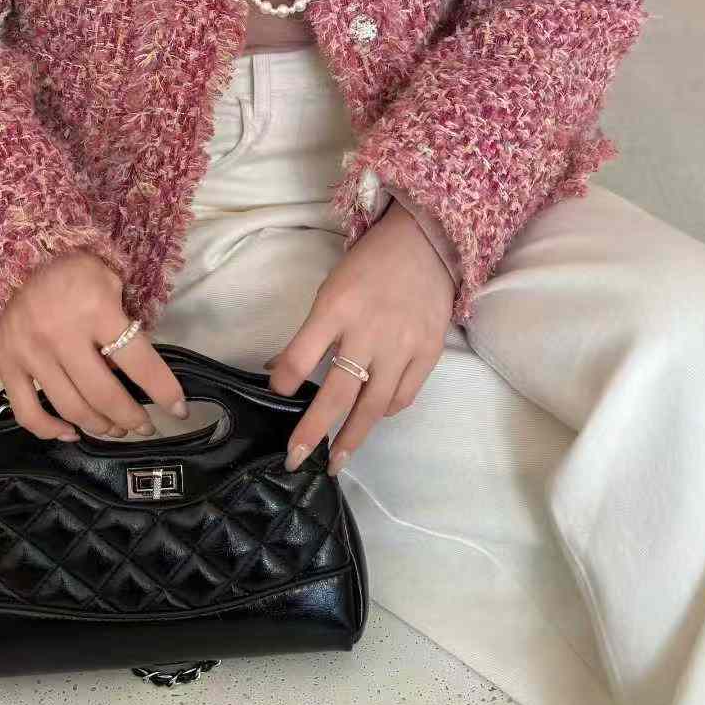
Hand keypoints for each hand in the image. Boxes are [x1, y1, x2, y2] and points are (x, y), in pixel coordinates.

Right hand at [0, 248, 188, 442]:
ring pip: (71, 408)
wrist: (11, 254)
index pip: (139, 361)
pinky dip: (51, 430)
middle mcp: (62, 336)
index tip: (179, 409)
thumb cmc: (70, 268)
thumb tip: (129, 369)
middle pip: (104, 395)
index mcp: (96, 311)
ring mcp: (30, 353)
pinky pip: (28, 412)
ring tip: (115, 429)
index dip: (163, 390)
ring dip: (100, 426)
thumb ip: (121, 320)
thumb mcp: (108, 280)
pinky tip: (71, 432)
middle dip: (132, 418)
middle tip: (144, 426)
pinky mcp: (4, 364)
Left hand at [267, 203, 454, 474]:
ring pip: (373, 407)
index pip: (300, 357)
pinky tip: (372, 419)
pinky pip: (403, 396)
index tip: (276, 394)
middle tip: (296, 459)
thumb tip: (278, 370)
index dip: (283, 383)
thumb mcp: (329, 290)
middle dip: (313, 432)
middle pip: (337, 394)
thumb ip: (309, 333)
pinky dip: (385, 412)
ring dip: (352, 438)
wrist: (423, 243)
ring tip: (336, 460)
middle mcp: (368, 332)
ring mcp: (402, 346)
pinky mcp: (428, 353)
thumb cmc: (368, 266)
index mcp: (336, 309)